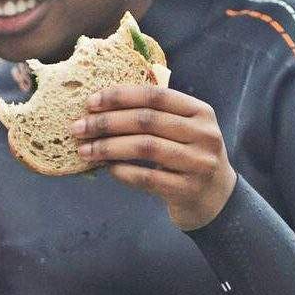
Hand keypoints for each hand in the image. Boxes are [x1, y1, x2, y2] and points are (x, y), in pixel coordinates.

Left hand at [72, 84, 236, 230]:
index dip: (120, 96)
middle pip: (147, 120)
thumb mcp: (183, 129)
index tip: (90, 102)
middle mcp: (204, 134)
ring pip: (145, 147)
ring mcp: (199, 163)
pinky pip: (147, 177)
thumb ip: (155, 114)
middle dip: (107, 123)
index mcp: (200, 111)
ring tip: (85, 150)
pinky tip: (108, 169)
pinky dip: (123, 171)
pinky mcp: (188, 189)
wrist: (216, 198)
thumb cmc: (188, 156)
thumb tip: (99, 106)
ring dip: (109, 148)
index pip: (155, 95)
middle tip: (78, 128)